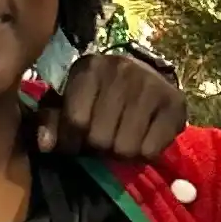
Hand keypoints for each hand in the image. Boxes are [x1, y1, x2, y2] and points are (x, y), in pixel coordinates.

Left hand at [38, 46, 186, 160]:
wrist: (150, 78)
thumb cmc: (102, 96)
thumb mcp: (72, 101)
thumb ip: (52, 122)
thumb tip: (46, 146)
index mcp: (90, 68)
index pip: (76, 121)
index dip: (72, 143)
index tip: (77, 144)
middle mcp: (121, 70)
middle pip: (101, 138)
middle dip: (99, 148)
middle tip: (104, 141)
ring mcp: (150, 85)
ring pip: (126, 148)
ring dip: (122, 154)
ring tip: (123, 140)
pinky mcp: (174, 103)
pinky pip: (151, 150)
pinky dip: (145, 154)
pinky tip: (143, 139)